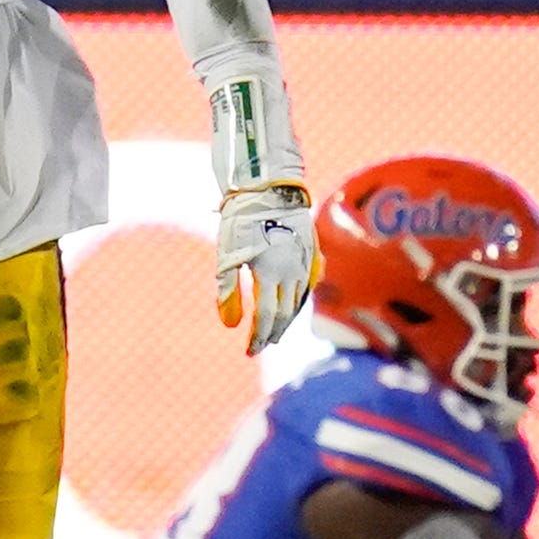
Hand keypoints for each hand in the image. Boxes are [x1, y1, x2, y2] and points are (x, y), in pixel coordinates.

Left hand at [216, 182, 314, 353]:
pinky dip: (298, 301)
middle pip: (285, 313)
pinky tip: (292, 305)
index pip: (266, 317)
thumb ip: (228, 291)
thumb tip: (230, 325)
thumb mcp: (227, 256)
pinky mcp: (311, 253)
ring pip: (298, 301)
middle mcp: (292, 272)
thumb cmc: (241, 221)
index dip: (257, 336)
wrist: (269, 188)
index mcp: (270, 274)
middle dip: (272, 332)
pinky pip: (307, 285)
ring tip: (274, 331)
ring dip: (286, 320)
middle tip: (261, 344)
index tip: (249, 351)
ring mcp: (304, 262)